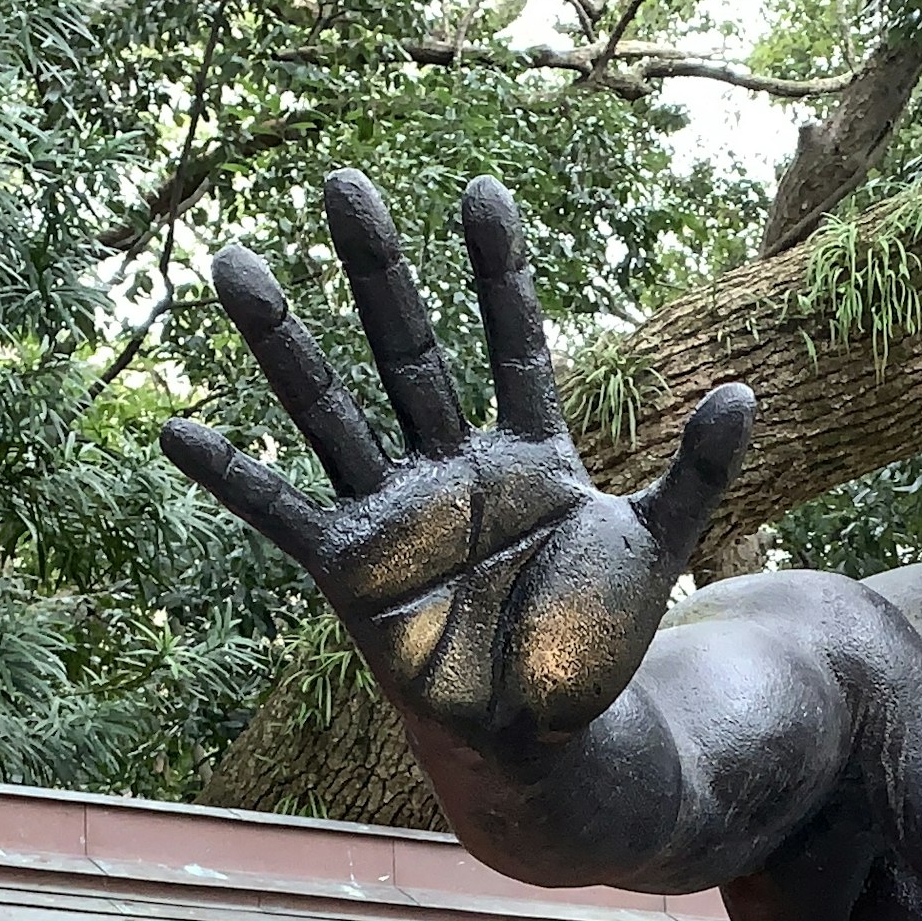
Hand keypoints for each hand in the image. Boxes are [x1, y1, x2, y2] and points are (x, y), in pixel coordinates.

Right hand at [161, 172, 751, 752]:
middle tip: (341, 181)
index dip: (497, 271)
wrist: (543, 740)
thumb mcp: (654, 549)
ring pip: (332, 410)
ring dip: (282, 342)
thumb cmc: (591, 644)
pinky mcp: (353, 573)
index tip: (480, 189)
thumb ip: (697, 473)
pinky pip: (281, 514)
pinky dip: (232, 478)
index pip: (510, 342)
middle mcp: (452, 470)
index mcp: (527, 456)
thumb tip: (745, 393)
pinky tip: (176, 432)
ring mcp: (396, 516)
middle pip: (408, 349)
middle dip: (377, 270)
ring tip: (234, 266)